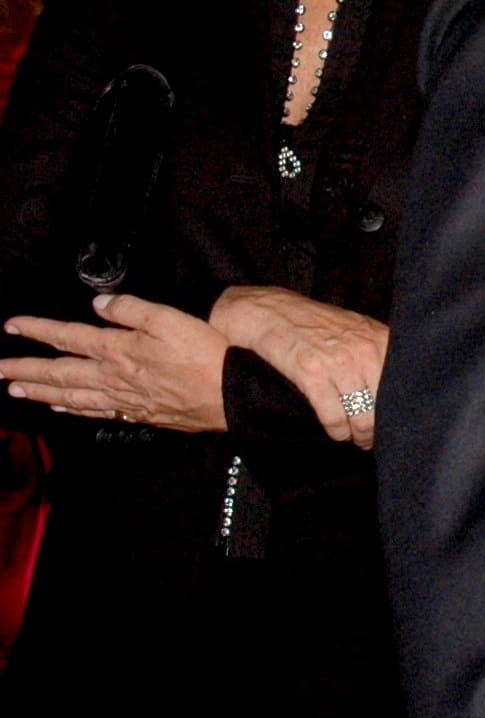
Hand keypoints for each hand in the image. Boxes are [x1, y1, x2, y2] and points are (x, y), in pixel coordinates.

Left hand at [1, 294, 229, 432]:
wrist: (229, 395)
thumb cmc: (205, 355)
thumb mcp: (172, 320)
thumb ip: (133, 309)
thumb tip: (98, 304)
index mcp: (118, 349)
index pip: (68, 337)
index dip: (38, 330)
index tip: (11, 326)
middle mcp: (112, 376)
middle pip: (59, 372)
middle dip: (24, 368)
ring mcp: (122, 398)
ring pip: (69, 395)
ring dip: (39, 391)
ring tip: (14, 389)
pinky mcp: (136, 413)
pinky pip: (91, 411)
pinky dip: (69, 409)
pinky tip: (59, 408)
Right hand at [212, 285, 388, 448]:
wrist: (275, 313)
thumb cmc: (320, 325)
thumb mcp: (361, 331)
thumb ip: (381, 354)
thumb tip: (398, 389)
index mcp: (382, 340)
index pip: (400, 385)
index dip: (397, 410)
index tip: (393, 423)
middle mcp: (366, 351)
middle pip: (382, 406)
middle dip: (377, 428)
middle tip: (370, 438)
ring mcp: (340, 363)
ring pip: (361, 416)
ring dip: (358, 435)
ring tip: (354, 438)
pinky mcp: (312, 375)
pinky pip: (333, 416)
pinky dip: (337, 431)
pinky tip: (337, 433)